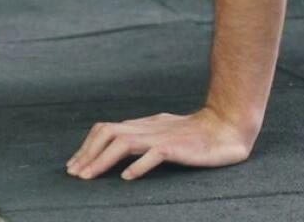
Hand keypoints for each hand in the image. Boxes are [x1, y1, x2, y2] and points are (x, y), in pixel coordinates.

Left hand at [65, 107, 256, 180]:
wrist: (228, 126)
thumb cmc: (198, 133)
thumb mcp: (165, 133)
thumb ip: (144, 138)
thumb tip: (121, 149)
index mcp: (144, 125)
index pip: (107, 129)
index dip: (87, 146)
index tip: (75, 165)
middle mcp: (149, 128)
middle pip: (108, 133)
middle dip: (87, 153)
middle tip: (74, 174)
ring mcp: (163, 136)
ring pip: (124, 143)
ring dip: (102, 160)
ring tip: (89, 176)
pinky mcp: (178, 148)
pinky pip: (154, 155)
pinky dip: (138, 166)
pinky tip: (127, 178)